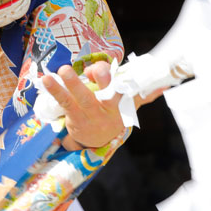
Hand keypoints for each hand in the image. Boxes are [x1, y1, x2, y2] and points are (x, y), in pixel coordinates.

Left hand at [41, 61, 166, 151]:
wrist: (97, 142)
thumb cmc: (113, 115)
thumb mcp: (131, 107)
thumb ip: (145, 95)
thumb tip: (165, 85)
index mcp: (120, 104)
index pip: (121, 89)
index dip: (116, 79)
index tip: (107, 69)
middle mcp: (105, 109)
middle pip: (104, 94)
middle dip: (100, 79)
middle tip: (92, 69)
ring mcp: (88, 114)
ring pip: (80, 98)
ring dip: (70, 85)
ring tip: (62, 70)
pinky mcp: (73, 117)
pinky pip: (63, 102)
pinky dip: (54, 90)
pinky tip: (46, 80)